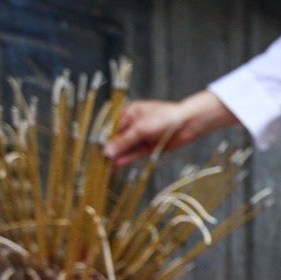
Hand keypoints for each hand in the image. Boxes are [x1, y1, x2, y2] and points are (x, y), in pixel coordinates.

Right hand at [106, 91, 234, 164]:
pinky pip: (135, 153)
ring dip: (117, 156)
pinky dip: (127, 159)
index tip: (93, 149)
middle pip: (117, 138)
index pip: (111, 126)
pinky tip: (117, 165)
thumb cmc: (163, 118)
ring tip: (105, 166)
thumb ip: (123, 141)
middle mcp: (133, 124)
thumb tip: (106, 151)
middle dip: (109, 149)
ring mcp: (141, 136)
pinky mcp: (149, 146)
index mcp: (128, 113)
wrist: (187, 124)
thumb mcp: (140, 129)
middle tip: (97, 161)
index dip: (103, 138)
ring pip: (126, 147)